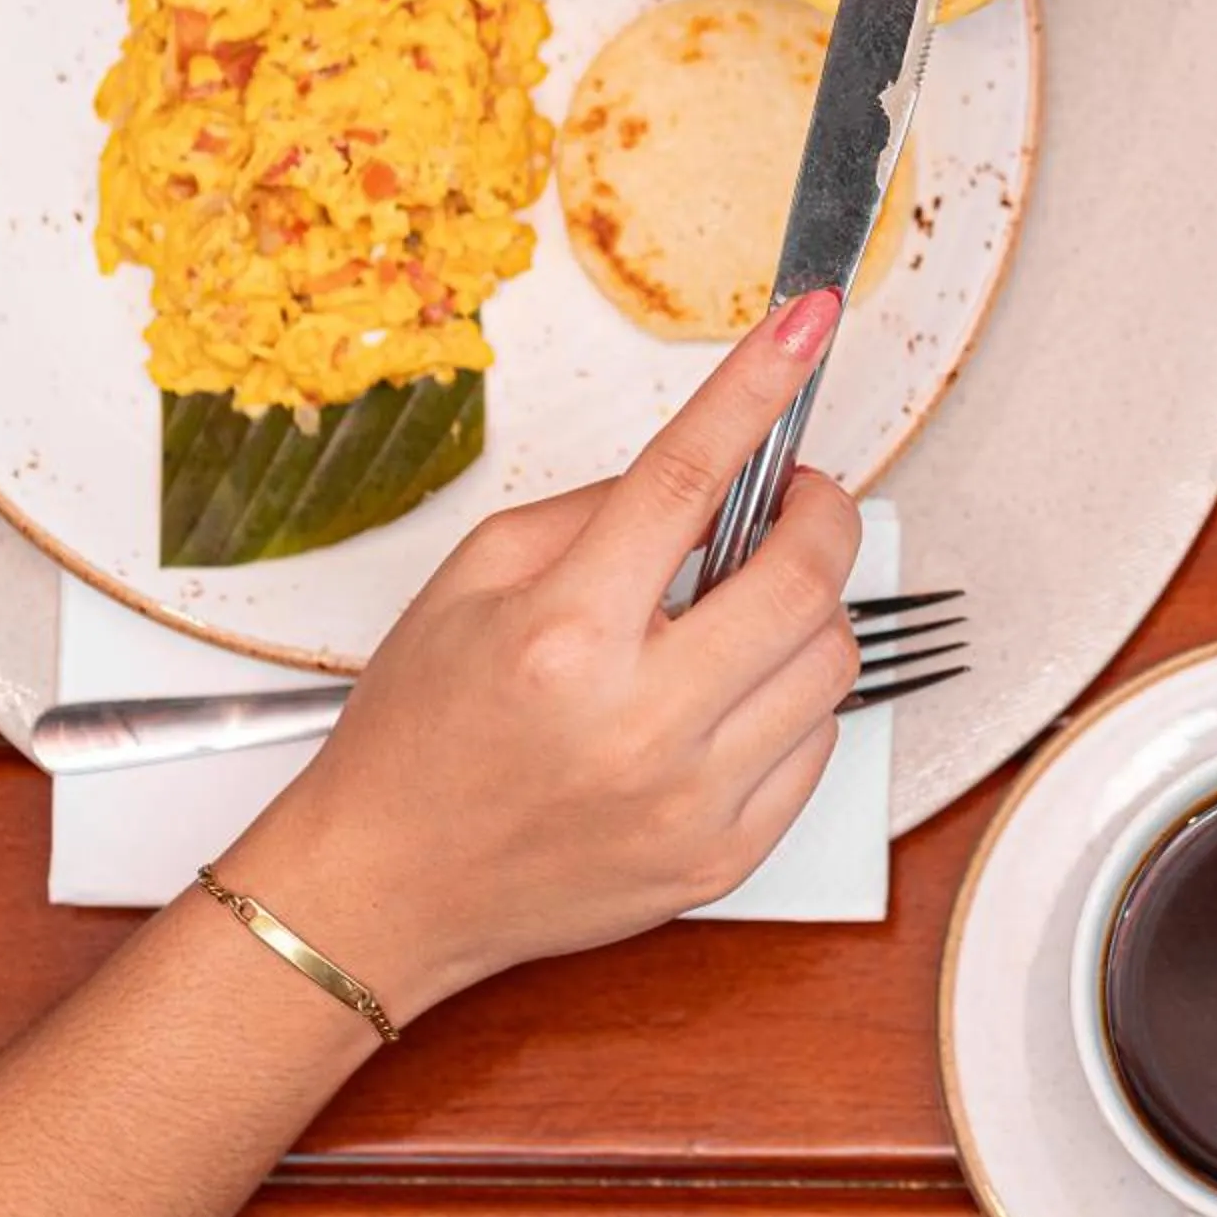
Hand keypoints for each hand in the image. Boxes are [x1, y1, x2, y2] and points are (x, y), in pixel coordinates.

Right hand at [219, 288, 860, 1016]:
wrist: (385, 890)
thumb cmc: (419, 734)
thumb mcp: (472, 581)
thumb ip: (597, 512)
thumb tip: (714, 464)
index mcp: (564, 635)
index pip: (691, 478)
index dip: (762, 388)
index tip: (809, 325)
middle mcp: (637, 719)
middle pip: (804, 578)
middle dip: (822, 515)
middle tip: (796, 500)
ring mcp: (689, 799)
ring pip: (830, 660)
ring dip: (806, 612)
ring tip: (742, 611)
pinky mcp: (722, 858)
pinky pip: (819, 745)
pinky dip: (791, 701)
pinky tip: (728, 696)